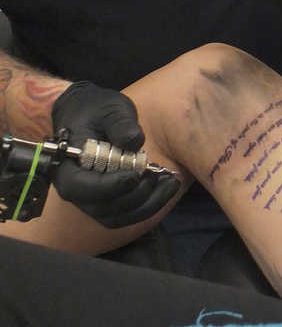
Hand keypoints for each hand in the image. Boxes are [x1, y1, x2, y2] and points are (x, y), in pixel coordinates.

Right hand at [51, 81, 179, 228]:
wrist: (89, 116)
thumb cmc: (98, 111)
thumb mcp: (110, 108)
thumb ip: (120, 123)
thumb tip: (133, 142)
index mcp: (67, 166)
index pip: (81, 188)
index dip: (110, 186)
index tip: (136, 174)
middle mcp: (75, 190)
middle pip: (103, 208)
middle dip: (135, 194)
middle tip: (158, 172)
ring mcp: (90, 200)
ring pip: (117, 218)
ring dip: (147, 204)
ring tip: (170, 181)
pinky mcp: (107, 203)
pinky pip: (127, 215)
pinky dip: (149, 206)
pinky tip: (168, 185)